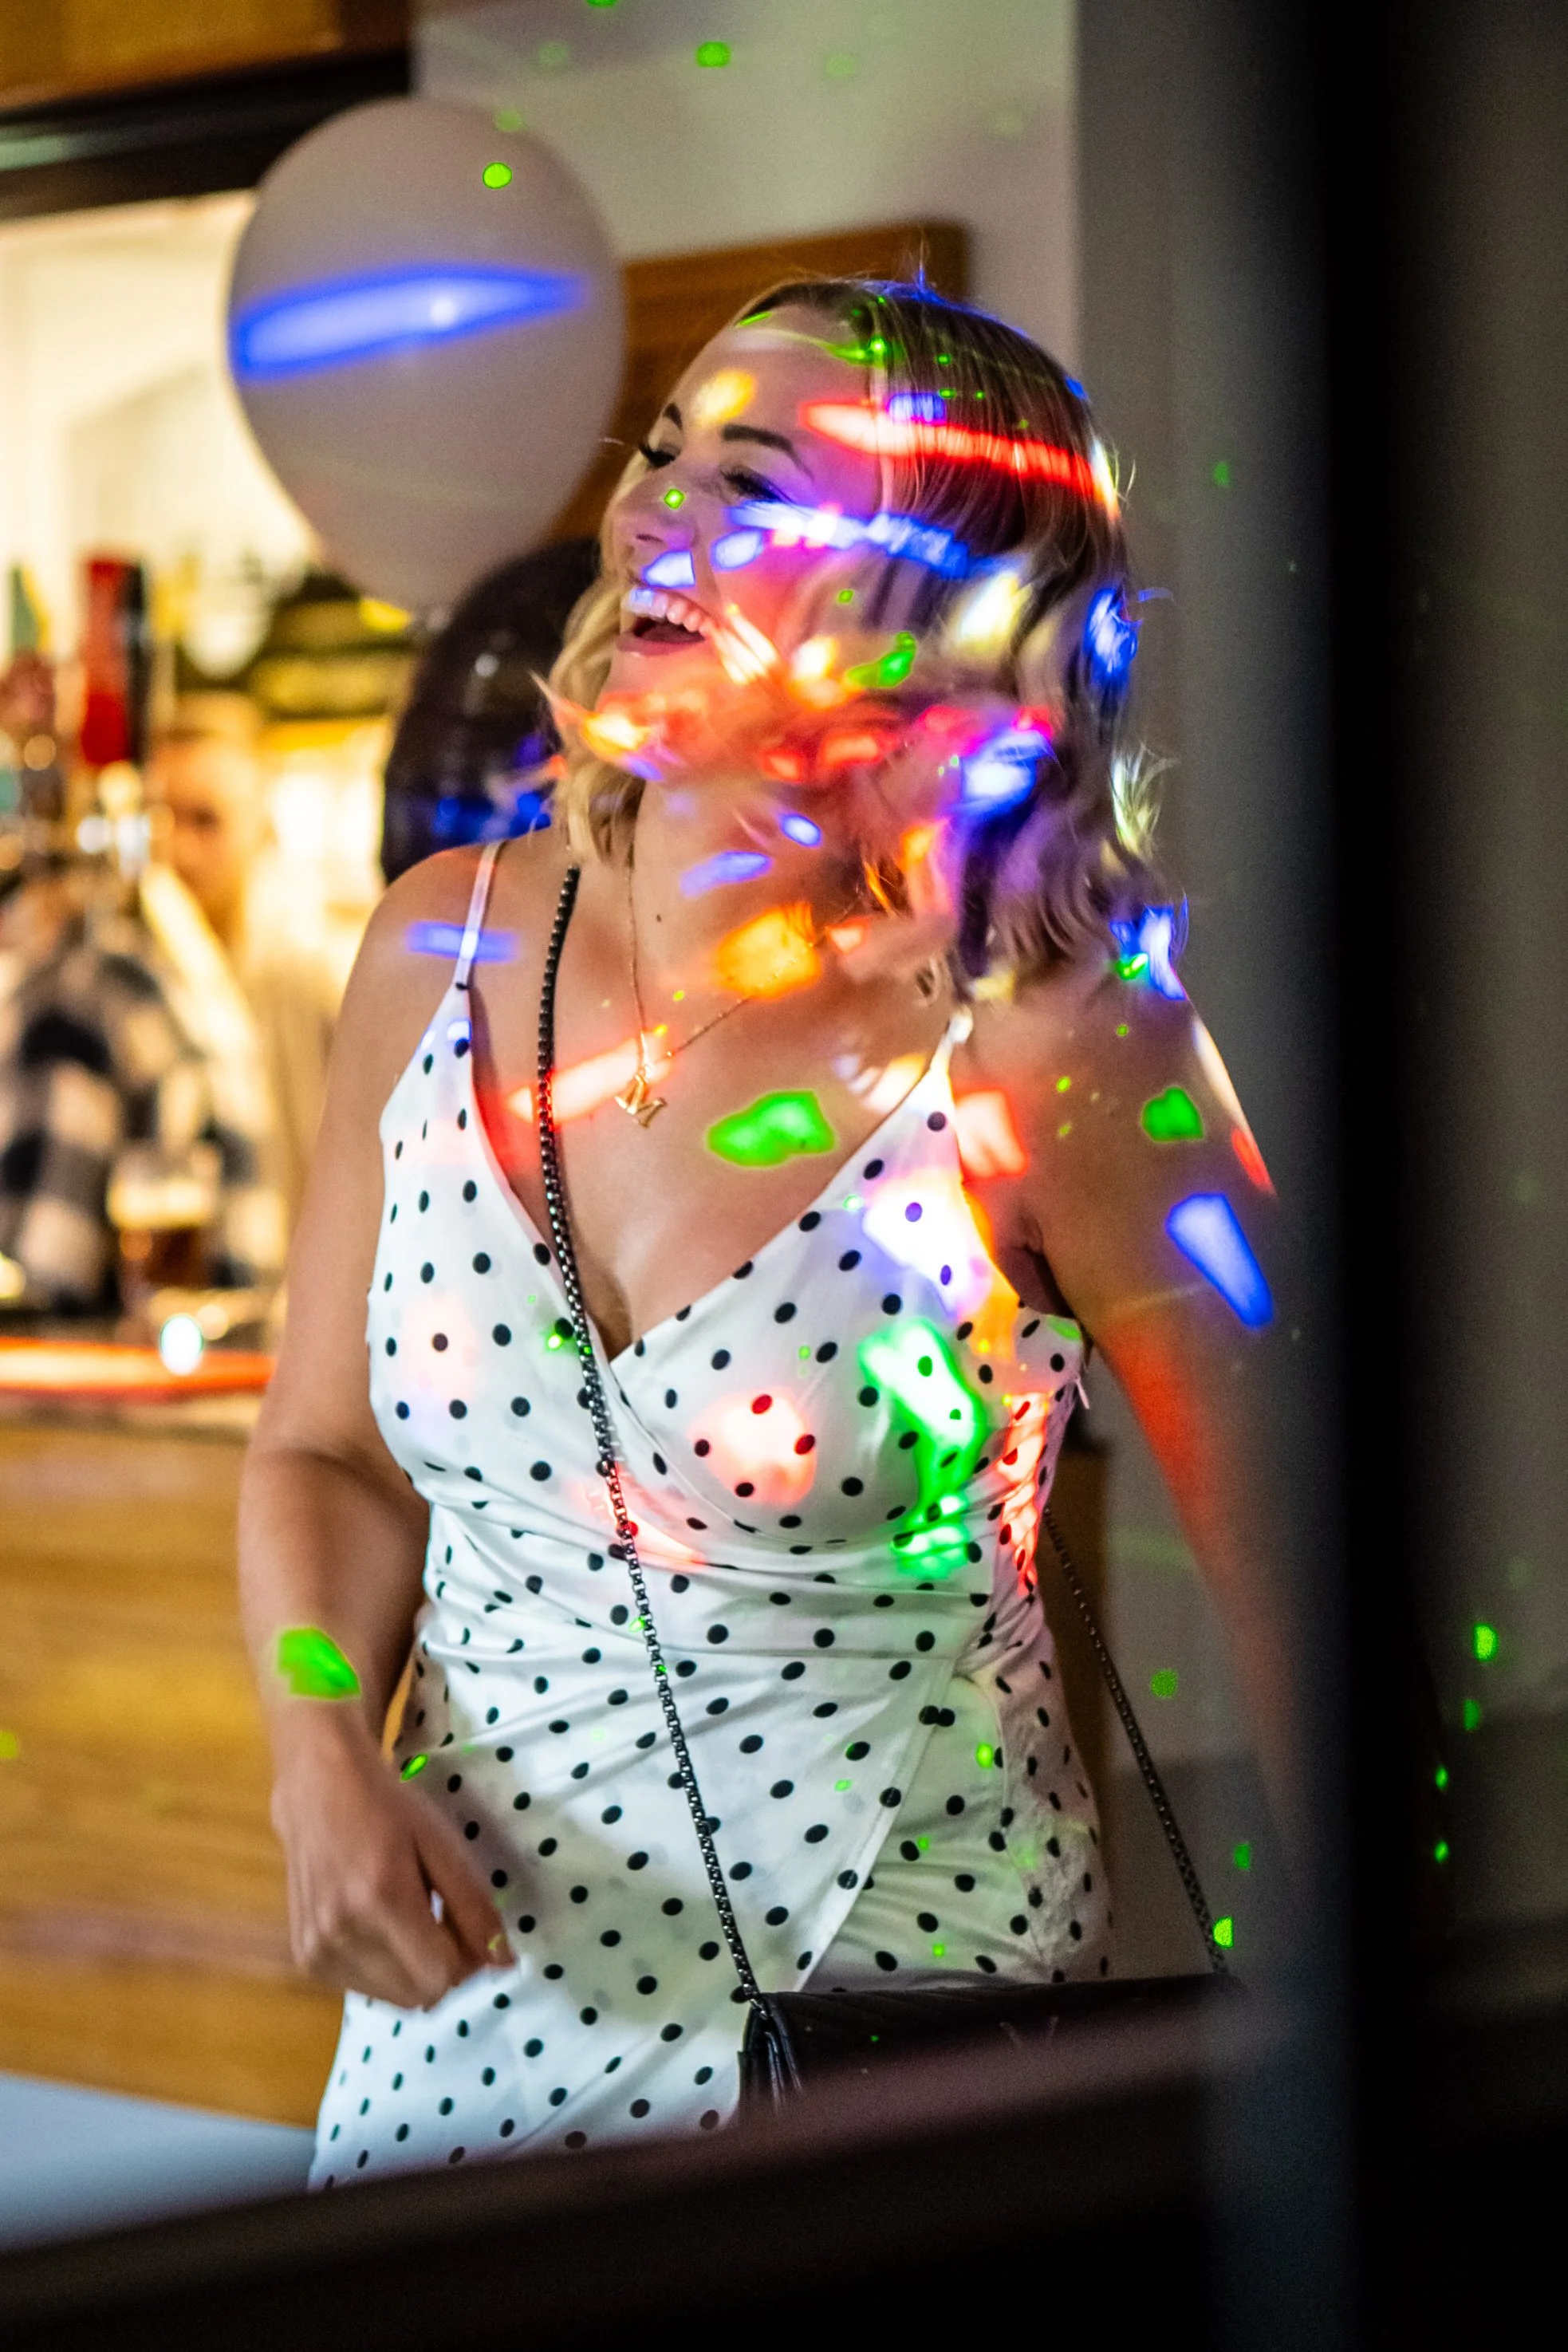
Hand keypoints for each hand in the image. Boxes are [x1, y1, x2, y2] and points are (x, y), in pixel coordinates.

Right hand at [270, 1712, 507, 2007]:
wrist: (318, 1789)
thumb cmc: (389, 1807)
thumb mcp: (444, 1844)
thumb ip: (476, 1907)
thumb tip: (503, 1963)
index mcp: (382, 1901)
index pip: (442, 1978)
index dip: (467, 1959)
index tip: (466, 1926)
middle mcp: (343, 1935)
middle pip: (419, 1996)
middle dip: (443, 1968)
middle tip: (440, 1920)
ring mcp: (317, 1952)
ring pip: (393, 1998)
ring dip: (412, 1972)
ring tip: (407, 1919)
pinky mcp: (305, 1959)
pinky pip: (364, 1989)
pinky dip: (383, 1969)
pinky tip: (378, 1925)